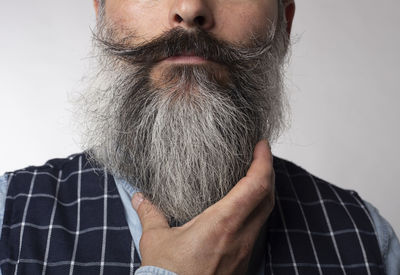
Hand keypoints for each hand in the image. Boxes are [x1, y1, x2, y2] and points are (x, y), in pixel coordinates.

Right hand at [131, 140, 274, 274]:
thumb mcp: (156, 241)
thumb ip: (149, 214)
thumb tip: (139, 197)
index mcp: (222, 223)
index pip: (255, 185)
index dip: (263, 161)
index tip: (261, 145)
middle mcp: (240, 235)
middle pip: (267, 196)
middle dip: (267, 171)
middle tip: (259, 155)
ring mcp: (245, 249)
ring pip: (266, 213)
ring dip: (264, 191)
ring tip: (254, 176)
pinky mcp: (243, 260)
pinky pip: (258, 229)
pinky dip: (257, 210)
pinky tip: (245, 207)